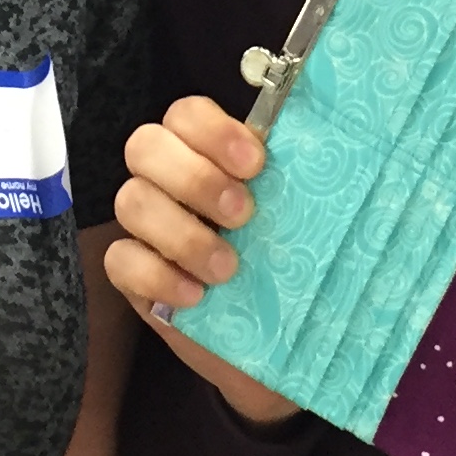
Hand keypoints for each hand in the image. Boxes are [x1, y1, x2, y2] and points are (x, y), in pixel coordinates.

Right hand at [108, 99, 297, 430]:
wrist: (281, 341)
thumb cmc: (293, 267)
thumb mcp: (307, 220)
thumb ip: (305, 180)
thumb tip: (335, 147)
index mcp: (210, 153)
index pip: (185, 114)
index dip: (212, 130)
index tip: (256, 164)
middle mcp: (170, 181)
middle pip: (145, 147)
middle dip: (194, 178)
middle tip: (243, 214)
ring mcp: (146, 227)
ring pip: (131, 202)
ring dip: (182, 233)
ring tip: (228, 269)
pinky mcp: (132, 275)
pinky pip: (120, 260)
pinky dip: (158, 275)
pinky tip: (196, 295)